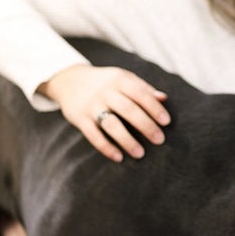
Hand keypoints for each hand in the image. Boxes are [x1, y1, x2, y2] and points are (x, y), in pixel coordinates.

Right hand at [39, 64, 170, 161]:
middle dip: (145, 125)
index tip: (166, 122)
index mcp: (119, 80)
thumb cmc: (105, 82)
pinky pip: (93, 135)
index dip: (154, 107)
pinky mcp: (79, 119)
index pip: (140, 93)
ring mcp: (91, 106)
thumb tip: (164, 98)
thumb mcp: (123, 77)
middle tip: (159, 140)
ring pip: (111, 124)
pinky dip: (106, 147)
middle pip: (128, 109)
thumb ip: (143, 88)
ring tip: (140, 154)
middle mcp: (105, 92)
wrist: (68, 80)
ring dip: (126, 140)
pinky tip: (119, 157)